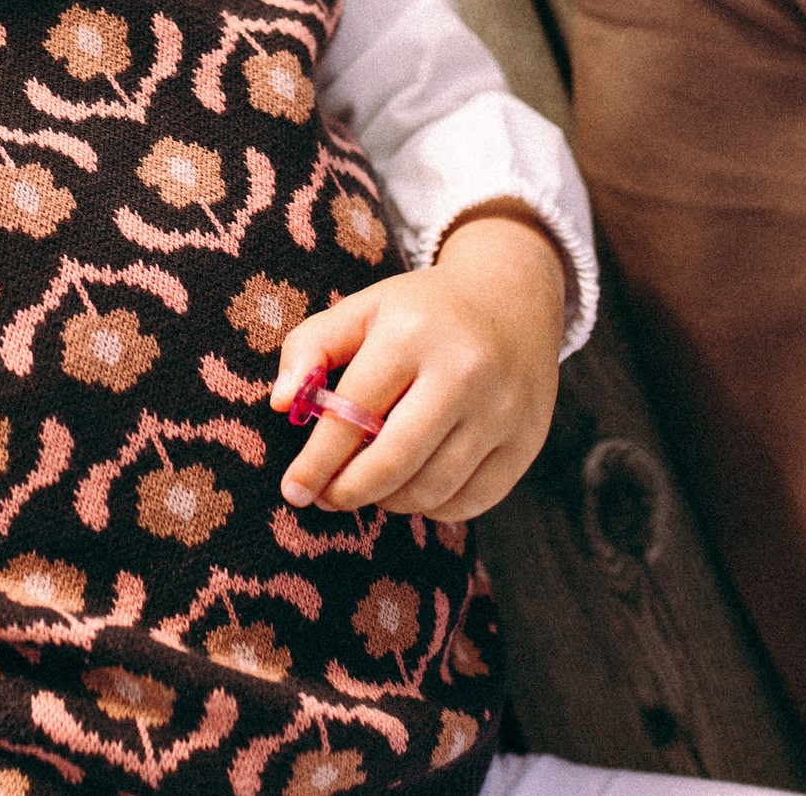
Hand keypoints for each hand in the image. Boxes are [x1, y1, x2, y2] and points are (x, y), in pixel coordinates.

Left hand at [270, 207, 567, 520]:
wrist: (513, 298)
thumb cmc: (421, 311)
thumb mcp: (363, 309)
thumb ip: (310, 346)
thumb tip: (279, 403)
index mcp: (413, 333)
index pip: (353, 412)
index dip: (317, 461)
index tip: (293, 490)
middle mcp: (464, 371)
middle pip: (393, 462)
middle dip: (348, 492)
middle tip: (325, 498)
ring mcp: (502, 410)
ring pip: (431, 489)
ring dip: (388, 500)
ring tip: (369, 485)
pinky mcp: (527, 441)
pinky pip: (471, 502)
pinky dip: (432, 507)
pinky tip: (413, 487)